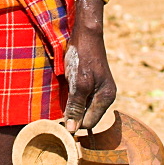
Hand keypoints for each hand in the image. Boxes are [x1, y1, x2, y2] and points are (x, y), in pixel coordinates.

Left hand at [63, 18, 115, 134]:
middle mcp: (106, 96)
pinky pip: (82, 97)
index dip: (73, 123)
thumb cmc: (82, 57)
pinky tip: (65, 91)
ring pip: (83, 107)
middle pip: (87, 116)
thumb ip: (75, 107)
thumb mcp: (78, 83)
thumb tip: (72, 130)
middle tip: (57, 108)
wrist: (85, 34)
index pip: (89, 123)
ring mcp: (100, 89)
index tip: (57, 121)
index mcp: (106, 98)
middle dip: (73, 114)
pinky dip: (73, 97)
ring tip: (61, 98)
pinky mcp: (92, 82)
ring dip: (72, 105)